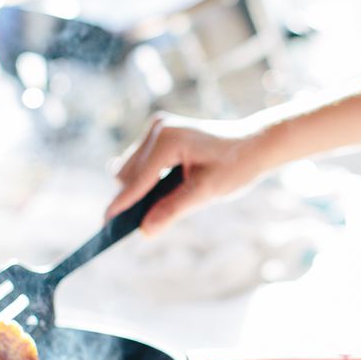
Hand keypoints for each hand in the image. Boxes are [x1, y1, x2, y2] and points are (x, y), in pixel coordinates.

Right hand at [106, 113, 278, 235]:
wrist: (255, 144)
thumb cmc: (236, 166)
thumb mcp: (207, 192)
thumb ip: (173, 210)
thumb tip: (145, 230)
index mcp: (168, 140)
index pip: (137, 179)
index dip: (122, 205)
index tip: (105, 226)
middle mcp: (158, 129)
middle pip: (128, 174)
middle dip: (132, 198)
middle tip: (140, 225)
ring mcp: (158, 128)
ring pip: (131, 168)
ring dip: (139, 188)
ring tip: (157, 208)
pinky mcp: (161, 133)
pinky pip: (141, 161)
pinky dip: (146, 179)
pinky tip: (163, 191)